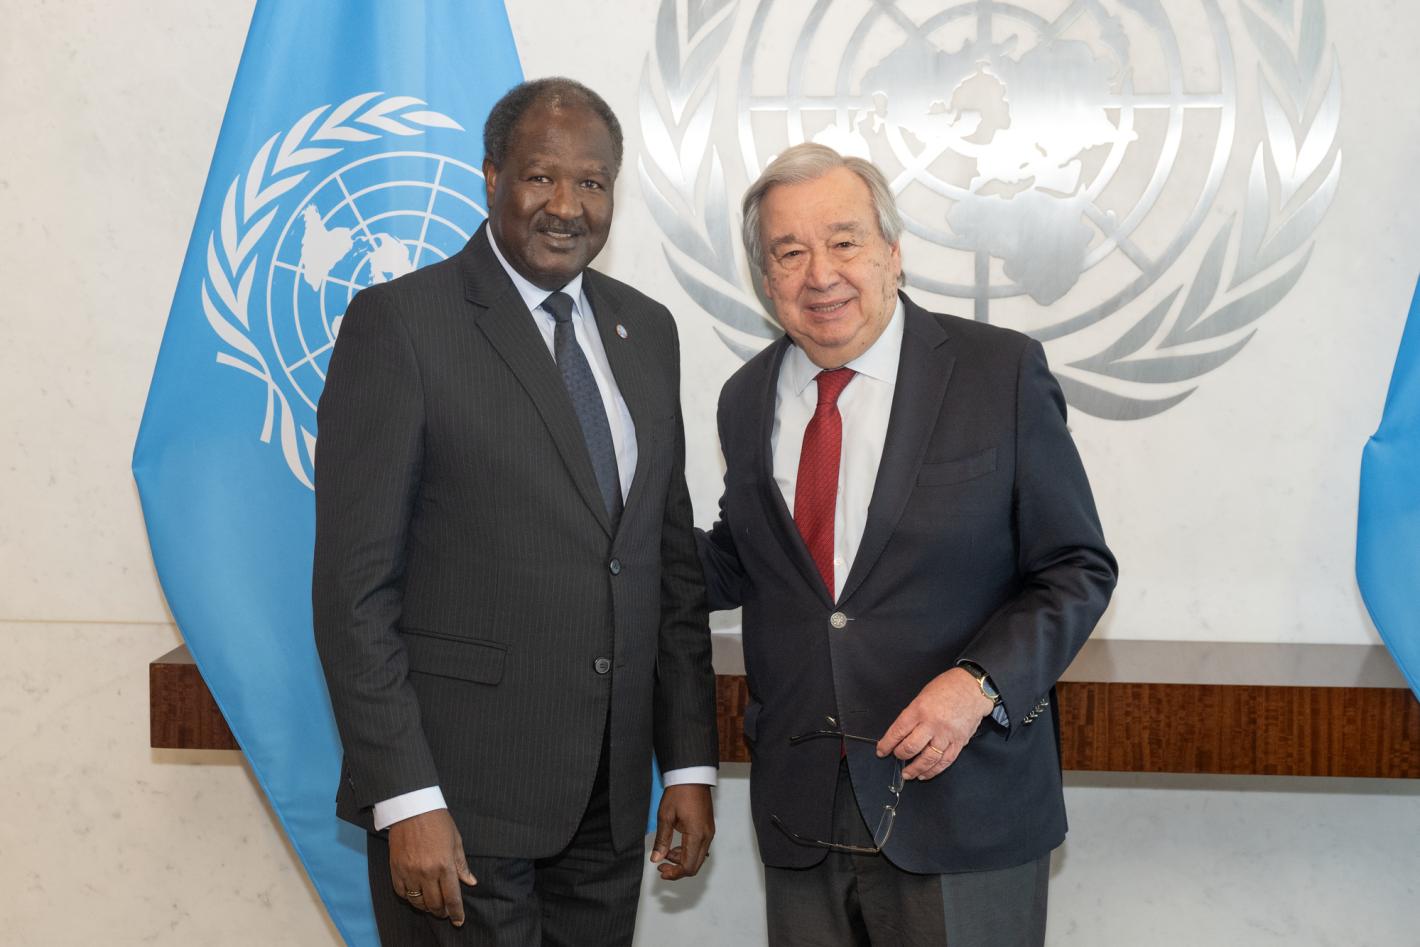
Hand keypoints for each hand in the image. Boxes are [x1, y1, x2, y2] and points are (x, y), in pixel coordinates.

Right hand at [387, 809, 476, 924]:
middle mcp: (427, 872)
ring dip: (426, 907)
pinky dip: (409, 898)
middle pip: (434, 903)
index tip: (459, 920)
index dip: (456, 912)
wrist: (412, 807)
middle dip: (442, 912)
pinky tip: (416, 896)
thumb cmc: (438, 821)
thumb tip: (470, 882)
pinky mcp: (396, 869)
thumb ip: (462, 865)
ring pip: (417, 901)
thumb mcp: (456, 841)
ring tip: (432, 906)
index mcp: (445, 865)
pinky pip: (402, 892)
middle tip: (445, 912)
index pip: (452, 897)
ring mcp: (409, 872)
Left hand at [650, 784, 713, 879]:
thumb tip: (656, 858)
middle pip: (695, 865)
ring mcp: (709, 832)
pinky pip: (700, 847)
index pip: (688, 866)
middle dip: (678, 869)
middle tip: (662, 866)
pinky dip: (688, 852)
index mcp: (696, 835)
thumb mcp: (665, 817)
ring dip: (682, 860)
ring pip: (698, 857)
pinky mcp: (708, 828)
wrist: (692, 776)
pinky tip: (676, 846)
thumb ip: (662, 841)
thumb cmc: (679, 792)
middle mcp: (706, 836)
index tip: (661, 870)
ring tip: (666, 852)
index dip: (674, 873)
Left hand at [876, 667, 994, 780]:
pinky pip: (945, 761)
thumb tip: (901, 734)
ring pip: (927, 759)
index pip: (898, 732)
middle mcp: (932, 724)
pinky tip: (925, 774)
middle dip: (900, 755)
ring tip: (908, 774)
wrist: (974, 688)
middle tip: (896, 757)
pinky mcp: (959, 743)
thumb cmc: (947, 688)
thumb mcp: (922, 696)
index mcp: (919, 710)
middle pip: (910, 747)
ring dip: (915, 769)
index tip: (881, 751)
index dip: (887, 744)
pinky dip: (934, 770)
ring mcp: (946, 735)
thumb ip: (912, 715)